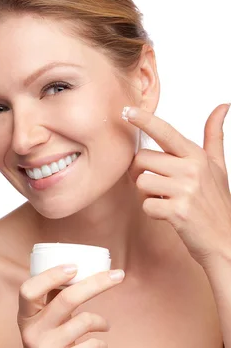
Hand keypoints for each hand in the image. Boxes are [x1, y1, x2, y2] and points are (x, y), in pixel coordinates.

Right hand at [16, 265, 124, 347]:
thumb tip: (77, 271)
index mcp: (25, 318)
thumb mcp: (43, 327)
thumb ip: (53, 302)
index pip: (29, 289)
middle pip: (66, 298)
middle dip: (97, 283)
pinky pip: (92, 346)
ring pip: (84, 321)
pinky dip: (101, 345)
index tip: (74, 266)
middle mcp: (32, 332)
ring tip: (105, 326)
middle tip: (118, 275)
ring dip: (101, 321)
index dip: (51, 275)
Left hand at [125, 103, 230, 268]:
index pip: (165, 131)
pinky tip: (167, 214)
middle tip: (155, 185)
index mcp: (197, 156)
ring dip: (147, 194)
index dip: (144, 120)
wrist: (224, 241)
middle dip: (141, 172)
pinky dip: (152, 211)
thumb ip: (214, 136)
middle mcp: (191, 169)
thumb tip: (223, 106)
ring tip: (165, 200)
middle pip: (142, 159)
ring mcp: (185, 191)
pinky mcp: (178, 212)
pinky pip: (146, 205)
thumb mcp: (218, 167)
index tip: (126, 110)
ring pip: (141, 181)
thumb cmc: (216, 204)